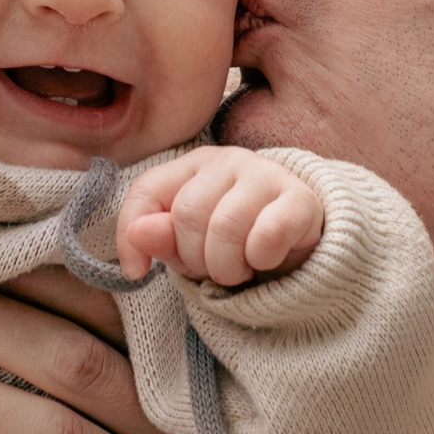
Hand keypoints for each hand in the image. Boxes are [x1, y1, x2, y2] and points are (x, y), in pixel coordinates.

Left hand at [115, 146, 325, 287]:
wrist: (302, 244)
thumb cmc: (236, 241)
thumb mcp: (189, 246)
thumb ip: (161, 238)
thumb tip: (137, 233)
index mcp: (192, 165)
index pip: (146, 190)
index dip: (131, 236)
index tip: (136, 273)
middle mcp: (228, 160)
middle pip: (187, 214)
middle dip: (195, 258)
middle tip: (215, 268)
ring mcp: (266, 174)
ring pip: (226, 226)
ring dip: (228, 267)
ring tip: (240, 268)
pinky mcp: (300, 198)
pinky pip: (268, 234)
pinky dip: (261, 260)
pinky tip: (266, 260)